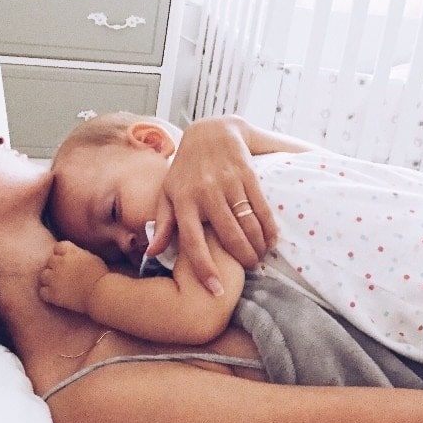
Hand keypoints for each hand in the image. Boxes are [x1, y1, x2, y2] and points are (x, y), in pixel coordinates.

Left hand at [39, 240, 109, 313]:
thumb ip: (79, 254)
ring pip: (43, 275)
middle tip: (64, 275)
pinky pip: (42, 291)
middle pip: (50, 261)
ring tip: (59, 285)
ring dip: (49, 279)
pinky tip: (56, 295)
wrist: (101, 293)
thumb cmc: (101, 276)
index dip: (62, 254)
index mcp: (71, 252)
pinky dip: (47, 293)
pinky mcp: (53, 293)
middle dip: (56, 267)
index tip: (67, 260)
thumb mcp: (92, 257)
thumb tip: (73, 255)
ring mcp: (55, 278)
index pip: (58, 247)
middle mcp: (60, 263)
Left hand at [146, 117, 277, 292]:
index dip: (204, 268)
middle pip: (227, 235)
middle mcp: (205, 192)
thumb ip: (162, 224)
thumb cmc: (185, 170)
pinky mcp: (246, 174)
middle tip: (249, 270)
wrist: (210, 131)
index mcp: (182, 200)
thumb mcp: (168, 193)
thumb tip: (151, 253)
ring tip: (259, 257)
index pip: (192, 241)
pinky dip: (269, 228)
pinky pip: (261, 207)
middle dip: (241, 258)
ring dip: (257, 246)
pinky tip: (271, 241)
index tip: (215, 290)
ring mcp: (227, 182)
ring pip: (247, 223)